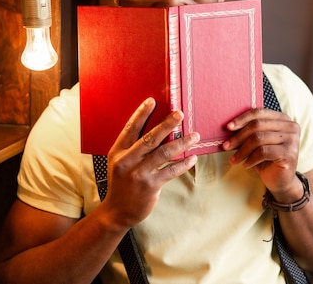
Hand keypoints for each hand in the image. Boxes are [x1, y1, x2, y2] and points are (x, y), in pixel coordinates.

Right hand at [103, 98, 198, 229]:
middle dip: (167, 124)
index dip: (141, 114)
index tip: (152, 101)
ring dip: (181, 142)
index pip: (131, 128)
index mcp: (118, 152)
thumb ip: (133, 149)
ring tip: (195, 135)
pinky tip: (192, 158)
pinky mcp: (150, 186)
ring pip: (163, 153)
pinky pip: (171, 171)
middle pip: (150, 138)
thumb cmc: (122, 183)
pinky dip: (183, 164)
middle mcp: (127, 161)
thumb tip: (156, 131)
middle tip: (180, 114)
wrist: (117, 211)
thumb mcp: (120, 163)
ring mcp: (139, 174)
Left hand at [222, 108, 300, 196]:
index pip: (259, 112)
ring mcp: (292, 139)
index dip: (242, 119)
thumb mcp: (257, 141)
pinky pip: (263, 152)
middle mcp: (291, 126)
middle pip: (257, 125)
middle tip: (225, 146)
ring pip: (258, 139)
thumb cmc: (266, 159)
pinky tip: (245, 165)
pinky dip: (251, 159)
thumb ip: (249, 131)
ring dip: (242, 151)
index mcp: (283, 119)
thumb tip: (229, 126)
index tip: (228, 127)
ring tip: (234, 159)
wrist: (280, 181)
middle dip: (238, 137)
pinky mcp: (289, 153)